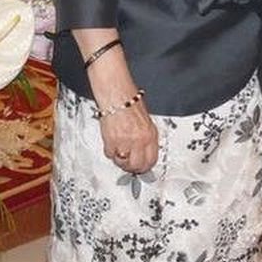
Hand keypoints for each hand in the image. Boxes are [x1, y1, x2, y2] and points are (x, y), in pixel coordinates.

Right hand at [86, 56, 157, 172]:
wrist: (116, 94)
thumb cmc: (129, 102)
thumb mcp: (146, 120)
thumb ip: (146, 137)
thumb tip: (144, 151)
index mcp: (151, 135)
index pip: (151, 160)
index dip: (145, 166)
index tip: (141, 167)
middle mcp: (139, 140)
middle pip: (137, 165)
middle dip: (132, 167)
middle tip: (128, 164)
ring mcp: (125, 141)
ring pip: (122, 162)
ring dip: (119, 159)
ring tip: (118, 151)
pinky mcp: (111, 140)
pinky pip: (110, 154)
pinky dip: (109, 150)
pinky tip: (111, 142)